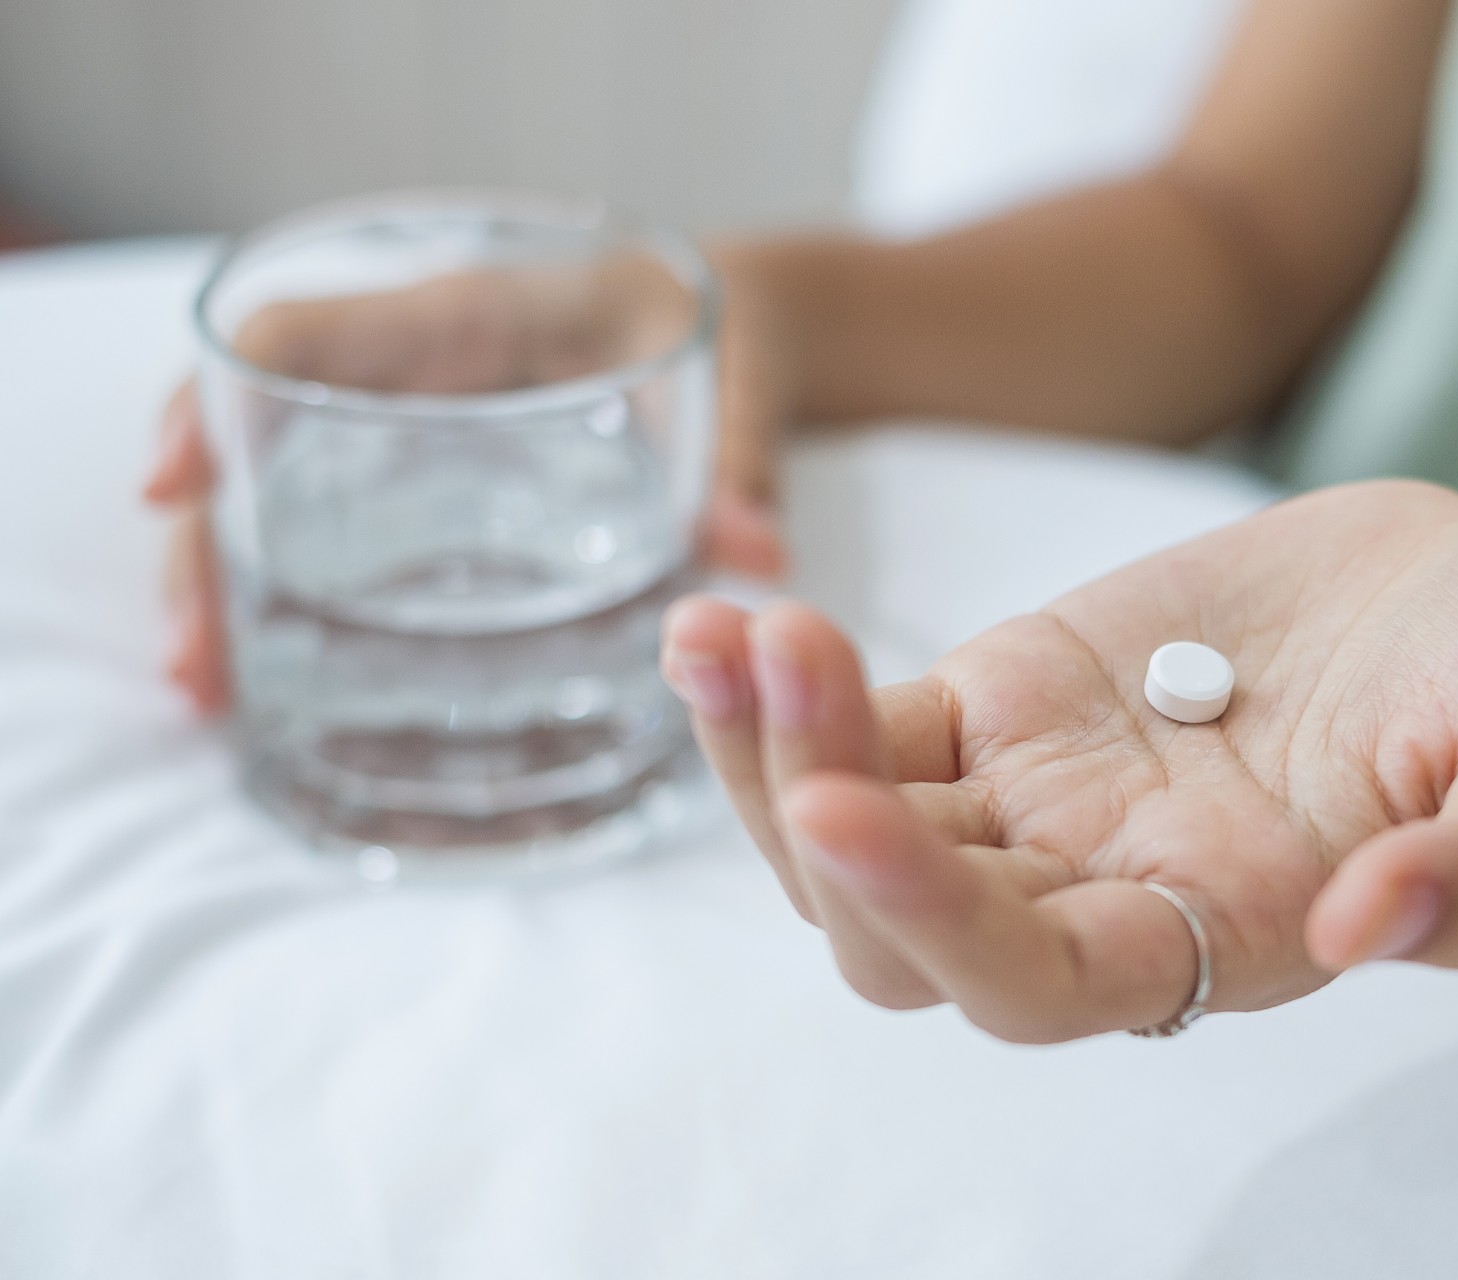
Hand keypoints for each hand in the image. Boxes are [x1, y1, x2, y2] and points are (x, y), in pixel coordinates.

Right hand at [143, 243, 798, 713]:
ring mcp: (416, 421)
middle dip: (211, 539)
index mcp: (472, 314)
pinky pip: (334, 515)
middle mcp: (418, 364)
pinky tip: (276, 672)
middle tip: (194, 663)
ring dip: (235, 579)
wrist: (738, 318)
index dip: (221, 400)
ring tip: (208, 691)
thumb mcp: (736, 381)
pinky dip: (294, 586)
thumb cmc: (723, 324)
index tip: (177, 486)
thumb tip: (760, 557)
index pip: (304, 334)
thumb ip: (741, 461)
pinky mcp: (434, 474)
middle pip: (263, 435)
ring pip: (283, 485)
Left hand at [659, 481, 1457, 1042]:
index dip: (938, 923)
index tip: (852, 807)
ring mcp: (1035, 799)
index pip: (1040, 983)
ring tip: (715, 635)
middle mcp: (1100, 893)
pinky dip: (783, 688)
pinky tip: (722, 620)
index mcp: (1219, 939)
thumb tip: (1372, 928)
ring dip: (764, 755)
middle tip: (785, 660)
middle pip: (899, 937)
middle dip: (821, 822)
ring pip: (852, 833)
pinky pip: (862, 720)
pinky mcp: (1002, 703)